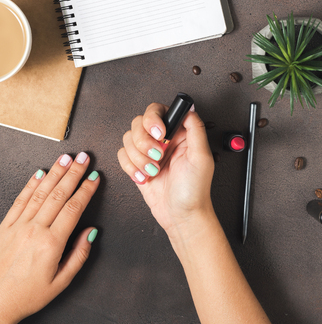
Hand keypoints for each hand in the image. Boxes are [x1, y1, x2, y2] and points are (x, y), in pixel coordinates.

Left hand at [0, 152, 99, 323]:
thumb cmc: (27, 295)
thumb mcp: (61, 282)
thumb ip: (79, 255)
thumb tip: (90, 232)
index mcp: (51, 244)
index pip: (73, 209)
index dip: (86, 191)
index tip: (94, 178)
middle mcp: (34, 229)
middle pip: (58, 194)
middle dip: (73, 173)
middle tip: (83, 159)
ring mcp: (18, 225)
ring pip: (40, 192)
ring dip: (55, 173)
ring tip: (65, 158)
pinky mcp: (5, 225)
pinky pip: (20, 199)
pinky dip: (31, 184)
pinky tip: (40, 173)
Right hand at [118, 103, 214, 238]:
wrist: (181, 216)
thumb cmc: (194, 191)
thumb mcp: (201, 158)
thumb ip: (195, 129)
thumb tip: (189, 108)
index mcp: (179, 133)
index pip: (158, 110)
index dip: (153, 120)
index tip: (159, 135)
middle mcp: (162, 140)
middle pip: (138, 123)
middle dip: (144, 142)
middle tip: (157, 157)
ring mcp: (148, 152)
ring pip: (127, 139)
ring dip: (138, 158)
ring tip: (153, 171)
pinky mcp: (137, 165)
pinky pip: (122, 155)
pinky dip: (130, 168)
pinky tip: (144, 177)